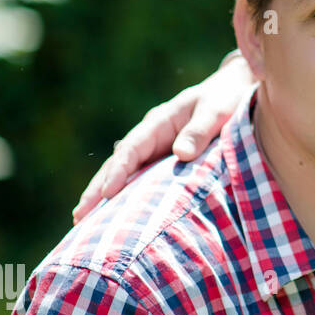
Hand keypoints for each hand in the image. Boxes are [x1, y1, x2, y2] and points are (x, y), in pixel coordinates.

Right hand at [72, 53, 256, 222]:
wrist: (236, 89)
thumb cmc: (227, 98)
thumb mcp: (216, 110)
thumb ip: (200, 130)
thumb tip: (181, 154)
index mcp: (160, 122)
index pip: (132, 148)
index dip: (118, 171)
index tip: (106, 193)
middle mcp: (151, 137)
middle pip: (118, 164)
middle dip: (98, 189)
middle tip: (79, 216)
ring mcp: (156, 150)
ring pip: (125, 174)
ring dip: (105, 197)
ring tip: (84, 224)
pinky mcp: (166, 161)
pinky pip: (142, 180)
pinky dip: (127, 197)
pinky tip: (116, 218)